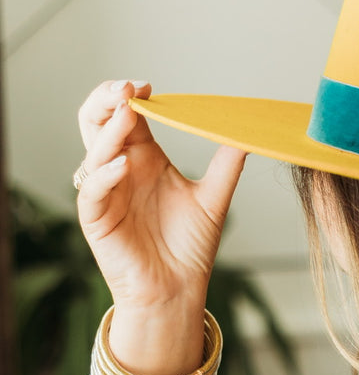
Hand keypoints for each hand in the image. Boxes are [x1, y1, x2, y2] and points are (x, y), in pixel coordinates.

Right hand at [76, 79, 245, 314]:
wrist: (177, 289)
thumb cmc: (189, 247)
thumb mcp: (213, 199)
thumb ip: (226, 165)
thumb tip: (248, 133)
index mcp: (143, 157)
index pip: (127, 114)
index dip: (131, 96)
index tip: (150, 86)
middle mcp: (119, 168)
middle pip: (97, 121)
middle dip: (106, 99)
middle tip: (128, 88)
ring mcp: (105, 191)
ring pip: (93, 150)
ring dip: (109, 130)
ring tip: (127, 113)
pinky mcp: (96, 218)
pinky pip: (93, 190)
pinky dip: (105, 174)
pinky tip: (122, 164)